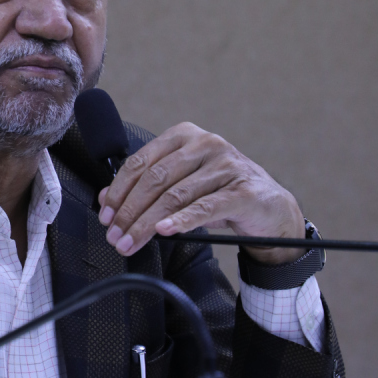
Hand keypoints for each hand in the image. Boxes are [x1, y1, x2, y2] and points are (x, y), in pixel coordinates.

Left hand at [98, 122, 305, 263]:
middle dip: (130, 211)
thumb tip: (107, 199)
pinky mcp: (243, 191)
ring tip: (131, 241)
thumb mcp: (183, 185)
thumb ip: (148, 187)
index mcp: (185, 136)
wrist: (271, 209)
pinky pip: (205, 208)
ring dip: (147, 223)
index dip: (119, 189)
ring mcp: (227, 166)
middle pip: (156, 180)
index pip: (142, 161)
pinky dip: (181, 221)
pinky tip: (164, 231)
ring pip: (176, 196)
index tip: (106, 214)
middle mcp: (206, 144)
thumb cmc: (221, 193)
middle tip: (115, 235)